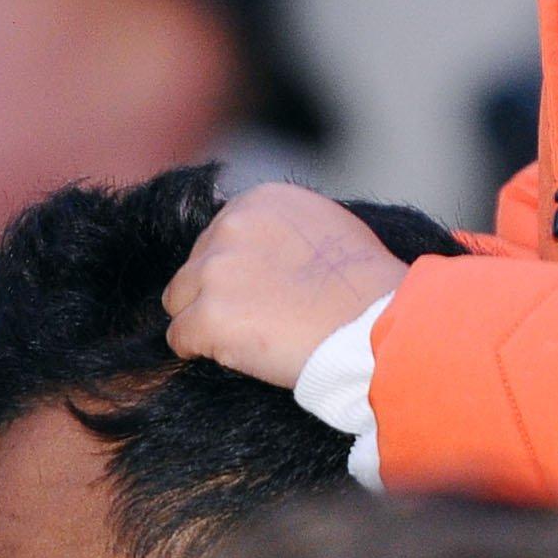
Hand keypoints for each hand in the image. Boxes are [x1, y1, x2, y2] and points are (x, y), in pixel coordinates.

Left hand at [162, 185, 410, 390]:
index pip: (218, 237)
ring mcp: (216, 272)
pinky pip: (179, 339)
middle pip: (195, 268)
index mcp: (259, 201)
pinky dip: (201, 351)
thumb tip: (263, 250)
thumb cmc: (367, 285)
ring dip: (207, 322)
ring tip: (249, 340)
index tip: (263, 293)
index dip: (237, 271)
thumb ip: (284, 229)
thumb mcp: (326, 227)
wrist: (378, 323)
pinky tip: (238, 357)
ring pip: (180, 302)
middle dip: (217, 295)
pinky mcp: (208, 317)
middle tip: (257, 321)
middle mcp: (230, 227)